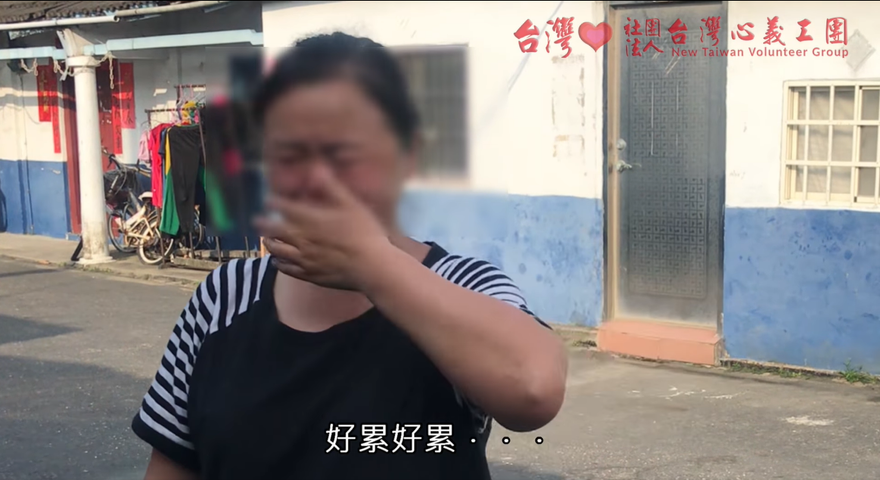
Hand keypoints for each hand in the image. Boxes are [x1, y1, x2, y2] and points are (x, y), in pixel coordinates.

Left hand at [254, 166, 391, 290]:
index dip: (274, 203)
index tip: (268, 200)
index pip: (285, 208)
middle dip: (263, 224)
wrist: (370, 266)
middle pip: (275, 231)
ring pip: (278, 251)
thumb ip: (331, 187)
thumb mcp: (350, 205)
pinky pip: (287, 269)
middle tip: (256, 221)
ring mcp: (304, 259)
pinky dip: (279, 263)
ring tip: (266, 240)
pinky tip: (277, 261)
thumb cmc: (364, 233)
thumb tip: (316, 168)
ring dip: (269, 244)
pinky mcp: (310, 275)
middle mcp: (302, 239)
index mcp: (311, 219)